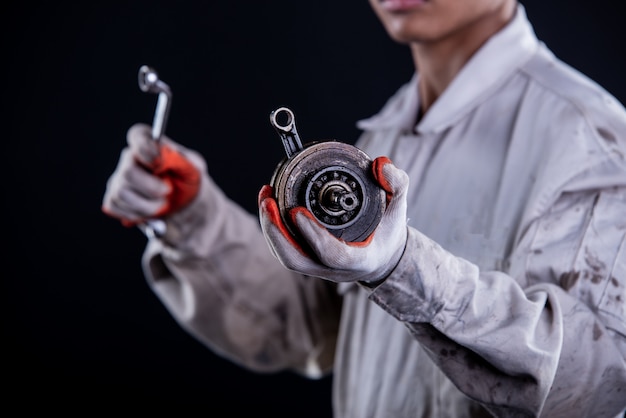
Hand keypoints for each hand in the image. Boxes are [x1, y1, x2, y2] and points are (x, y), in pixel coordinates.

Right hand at [102, 123, 200, 226]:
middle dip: (150, 187)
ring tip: (162, 205)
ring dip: (146, 205)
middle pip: (128, 171)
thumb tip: (161, 156)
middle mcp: (130, 158)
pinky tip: (149, 212)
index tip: (158, 163)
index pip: (138, 135)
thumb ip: (180, 159)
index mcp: (151, 144)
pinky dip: (136, 214)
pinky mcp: (113, 198)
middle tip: (167, 191)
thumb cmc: (188, 182)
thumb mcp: (194, 168)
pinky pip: (115, 206)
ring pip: (121, 193)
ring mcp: (119, 178)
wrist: (184, 207)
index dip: (144, 148)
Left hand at [258, 156, 408, 283]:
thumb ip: (397, 184)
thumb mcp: (399, 208)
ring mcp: (318, 269)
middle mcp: (335, 270)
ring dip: (271, 228)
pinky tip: (269, 206)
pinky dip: (273, 230)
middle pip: (296, 260)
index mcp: (359, 260)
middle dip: (276, 231)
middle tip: (268, 201)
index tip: (297, 211)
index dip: (313, 235)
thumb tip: (380, 165)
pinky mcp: (308, 262)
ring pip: (286, 256)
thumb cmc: (388, 233)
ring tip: (266, 198)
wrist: (383, 258)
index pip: (332, 254)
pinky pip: (285, 249)